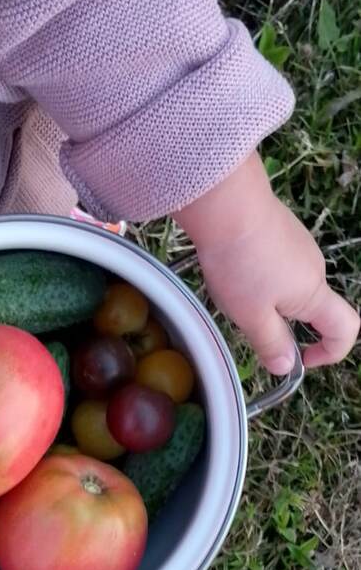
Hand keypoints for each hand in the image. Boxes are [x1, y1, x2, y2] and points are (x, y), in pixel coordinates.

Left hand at [175, 153, 358, 373]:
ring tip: (233, 288)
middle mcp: (313, 268)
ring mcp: (298, 246)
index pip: (345, 329)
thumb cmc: (240, 262)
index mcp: (313, 293)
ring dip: (266, 298)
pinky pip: (276, 265)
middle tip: (246, 319)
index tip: (302, 360)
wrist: (225, 203)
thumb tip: (286, 367)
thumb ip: (271, 343)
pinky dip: (258, 276)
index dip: (330, 353)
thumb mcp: (251, 315)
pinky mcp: (280, 231)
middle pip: (311, 308)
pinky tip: (232, 267)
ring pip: (289, 286)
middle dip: (283, 324)